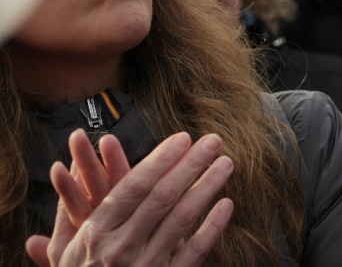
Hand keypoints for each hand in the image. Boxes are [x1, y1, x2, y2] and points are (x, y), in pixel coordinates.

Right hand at [25, 132, 233, 266]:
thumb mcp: (63, 250)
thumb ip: (68, 211)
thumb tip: (64, 171)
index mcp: (96, 233)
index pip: (132, 187)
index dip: (160, 159)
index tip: (182, 139)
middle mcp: (121, 248)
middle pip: (163, 196)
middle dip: (191, 164)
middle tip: (213, 141)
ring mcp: (146, 266)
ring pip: (183, 218)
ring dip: (207, 187)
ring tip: (225, 164)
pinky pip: (195, 251)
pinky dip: (213, 227)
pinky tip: (227, 205)